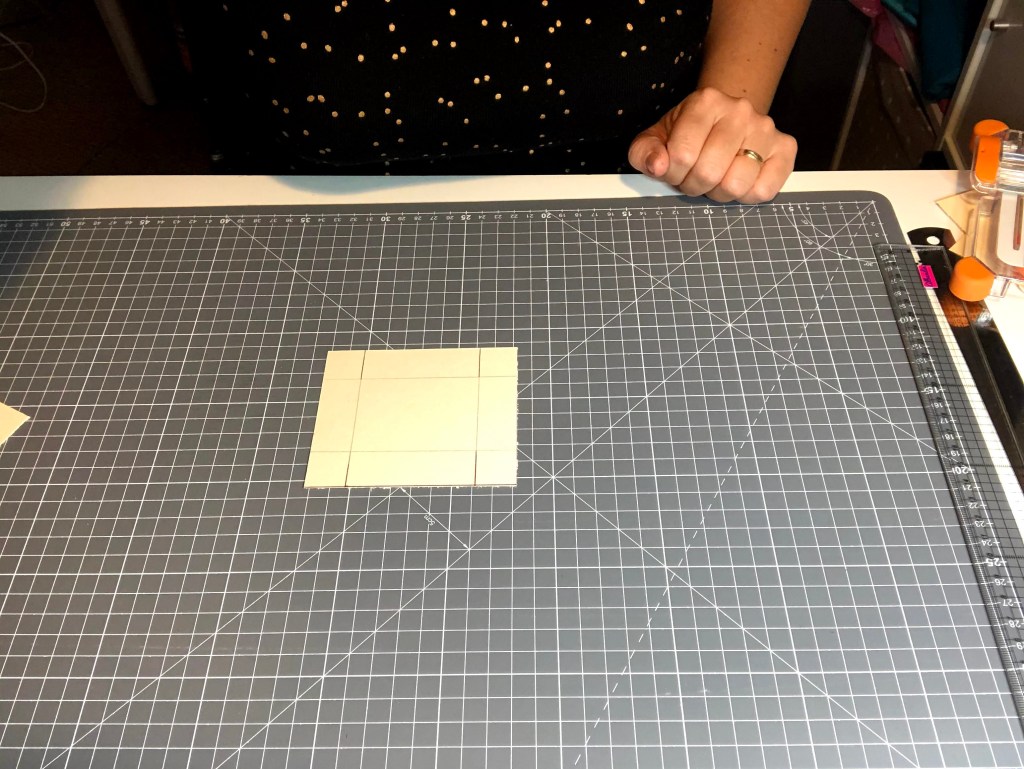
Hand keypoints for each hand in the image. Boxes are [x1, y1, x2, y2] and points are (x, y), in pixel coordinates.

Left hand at [628, 87, 796, 203]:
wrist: (722, 118)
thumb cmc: (686, 134)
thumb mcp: (655, 138)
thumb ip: (644, 152)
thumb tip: (658, 166)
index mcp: (706, 102)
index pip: (682, 157)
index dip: (672, 174)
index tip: (673, 170)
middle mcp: (740, 110)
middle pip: (709, 173)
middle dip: (694, 185)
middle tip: (694, 176)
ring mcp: (766, 128)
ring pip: (736, 185)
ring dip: (719, 193)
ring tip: (715, 178)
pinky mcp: (785, 148)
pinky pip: (763, 191)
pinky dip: (745, 196)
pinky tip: (737, 180)